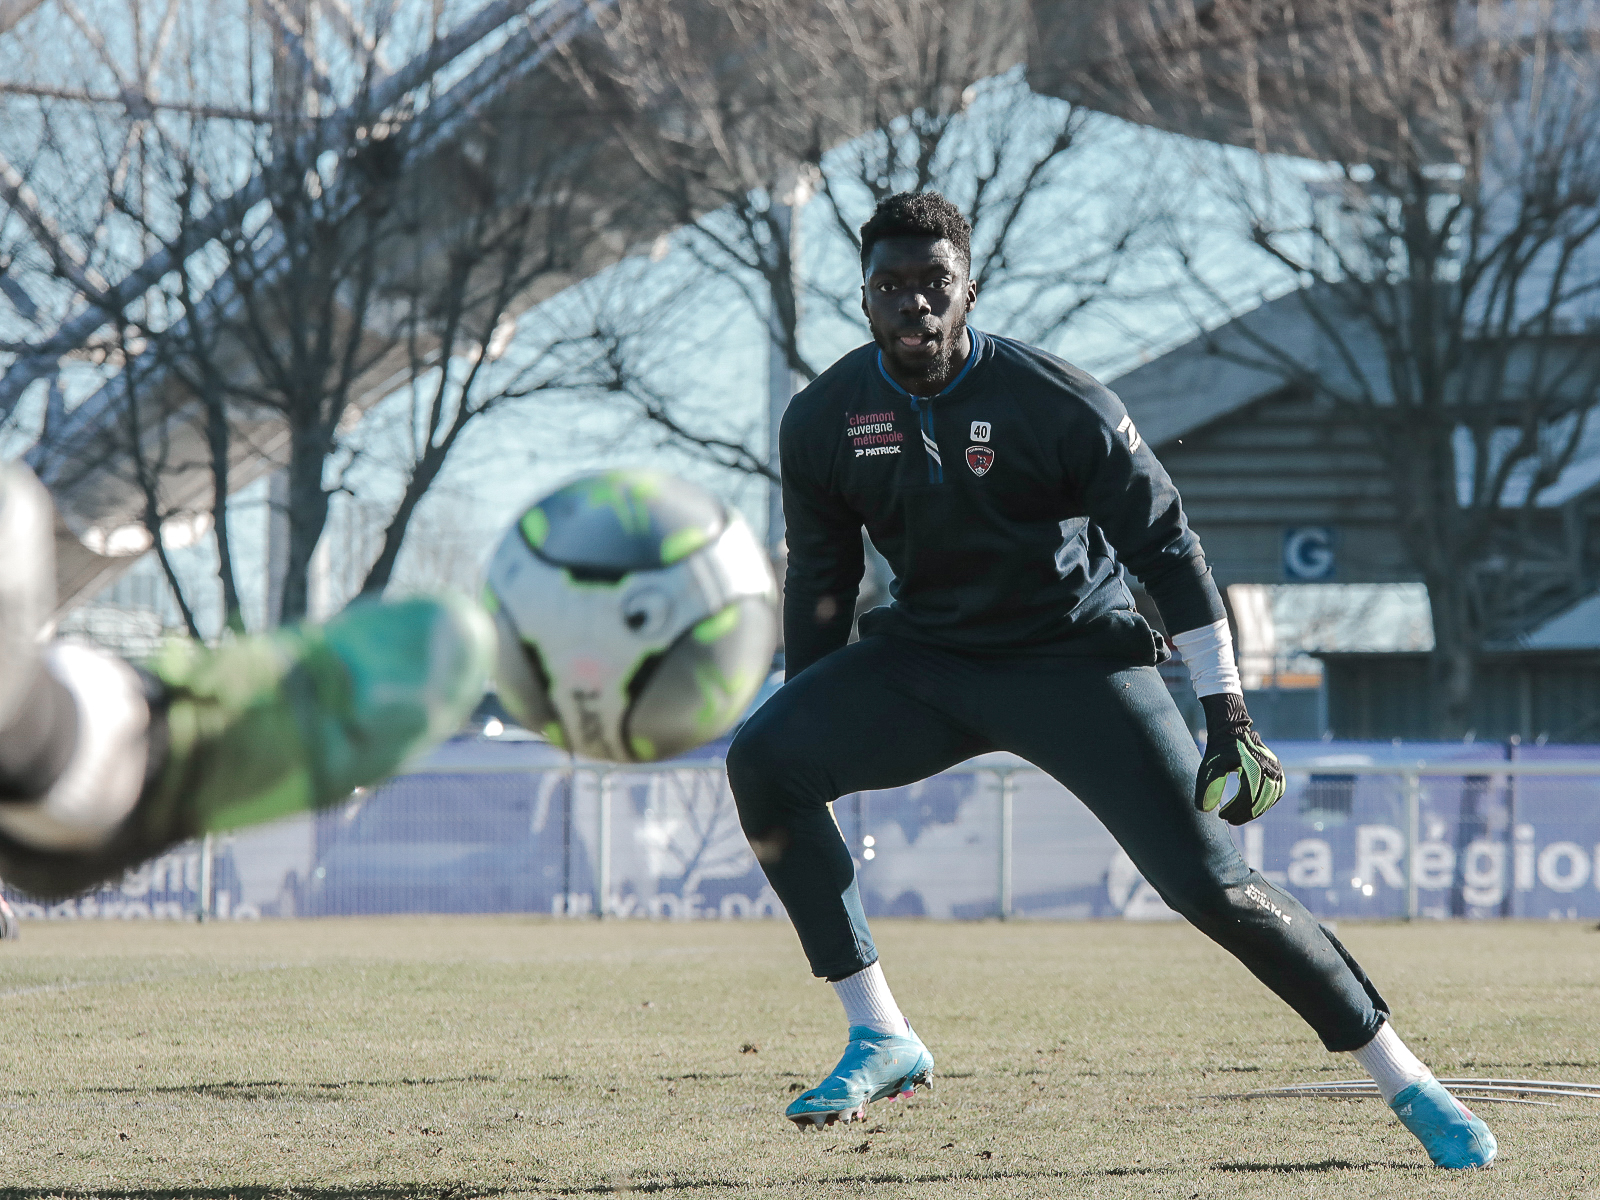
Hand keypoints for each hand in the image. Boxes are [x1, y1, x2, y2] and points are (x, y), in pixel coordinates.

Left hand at [1195, 692, 1284, 824]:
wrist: (1233, 732)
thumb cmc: (1220, 749)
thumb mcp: (1210, 766)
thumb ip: (1207, 786)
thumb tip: (1204, 810)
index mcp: (1252, 764)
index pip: (1247, 795)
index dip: (1235, 809)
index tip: (1221, 816)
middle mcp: (1268, 767)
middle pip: (1259, 799)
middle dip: (1244, 814)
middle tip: (1229, 820)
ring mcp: (1276, 769)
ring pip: (1269, 798)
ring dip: (1254, 811)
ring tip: (1237, 817)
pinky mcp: (1279, 772)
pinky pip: (1275, 794)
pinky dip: (1264, 804)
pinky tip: (1250, 810)